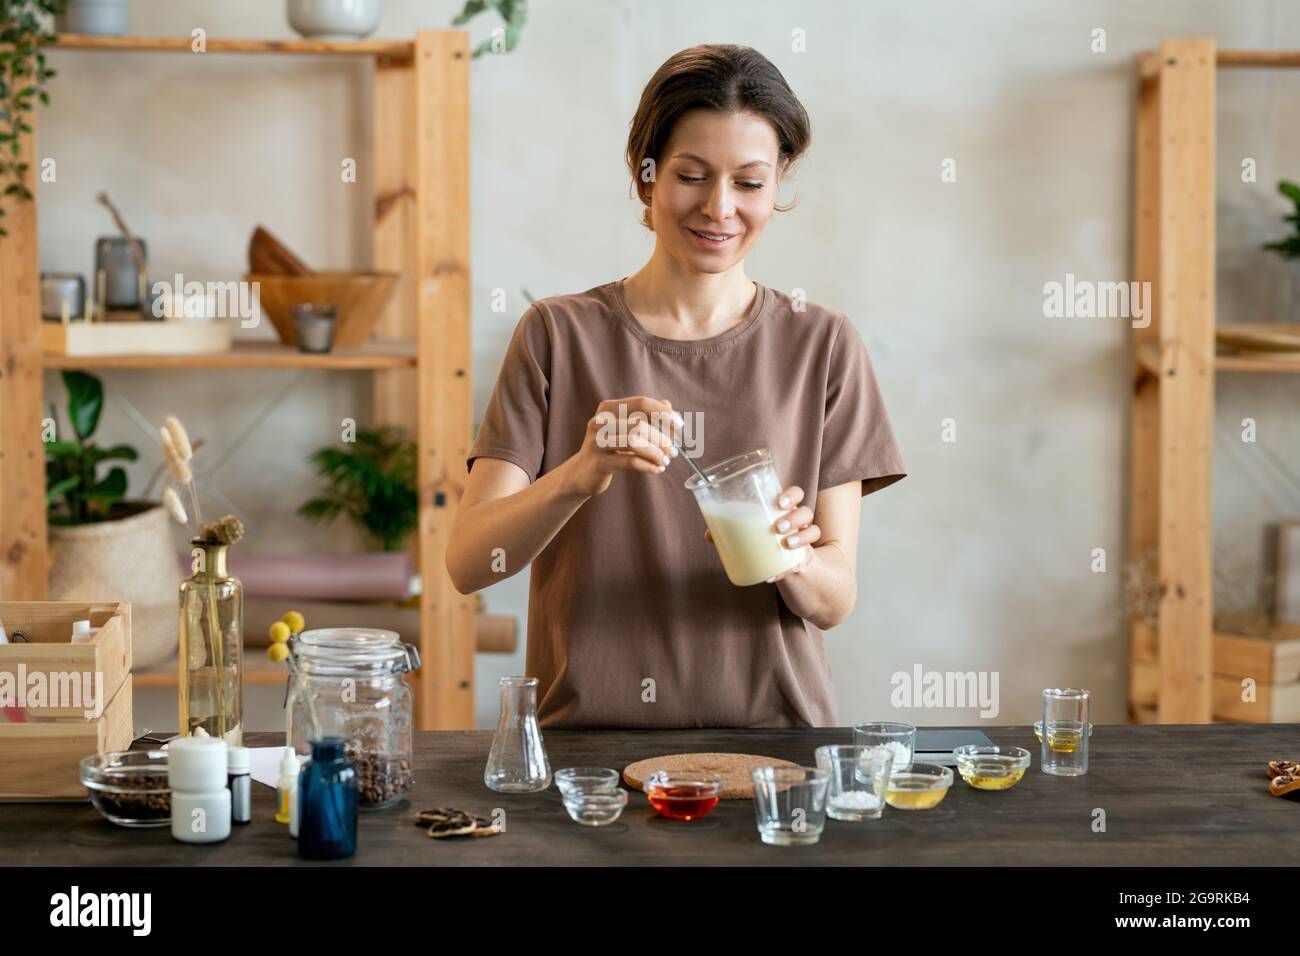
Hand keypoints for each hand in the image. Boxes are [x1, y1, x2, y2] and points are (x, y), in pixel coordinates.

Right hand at [562, 396, 681, 497]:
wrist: (582, 473)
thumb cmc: (610, 448)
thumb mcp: (627, 428)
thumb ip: (647, 415)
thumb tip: (669, 406)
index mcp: (608, 408)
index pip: (641, 403)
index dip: (662, 413)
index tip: (679, 425)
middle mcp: (600, 421)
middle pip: (639, 423)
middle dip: (661, 438)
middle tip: (673, 451)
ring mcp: (597, 442)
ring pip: (634, 442)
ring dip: (655, 452)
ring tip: (665, 461)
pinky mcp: (599, 463)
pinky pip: (630, 461)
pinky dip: (648, 465)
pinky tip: (657, 469)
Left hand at [701, 484, 817, 583]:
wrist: (784, 563)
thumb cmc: (764, 538)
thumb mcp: (751, 532)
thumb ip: (731, 530)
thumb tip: (709, 534)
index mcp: (785, 509)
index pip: (796, 494)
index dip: (791, 496)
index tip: (779, 503)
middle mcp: (797, 521)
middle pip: (806, 511)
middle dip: (794, 517)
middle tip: (778, 527)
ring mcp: (803, 538)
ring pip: (812, 530)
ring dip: (800, 537)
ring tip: (786, 544)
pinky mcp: (804, 557)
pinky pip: (807, 558)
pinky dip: (792, 565)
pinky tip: (779, 572)